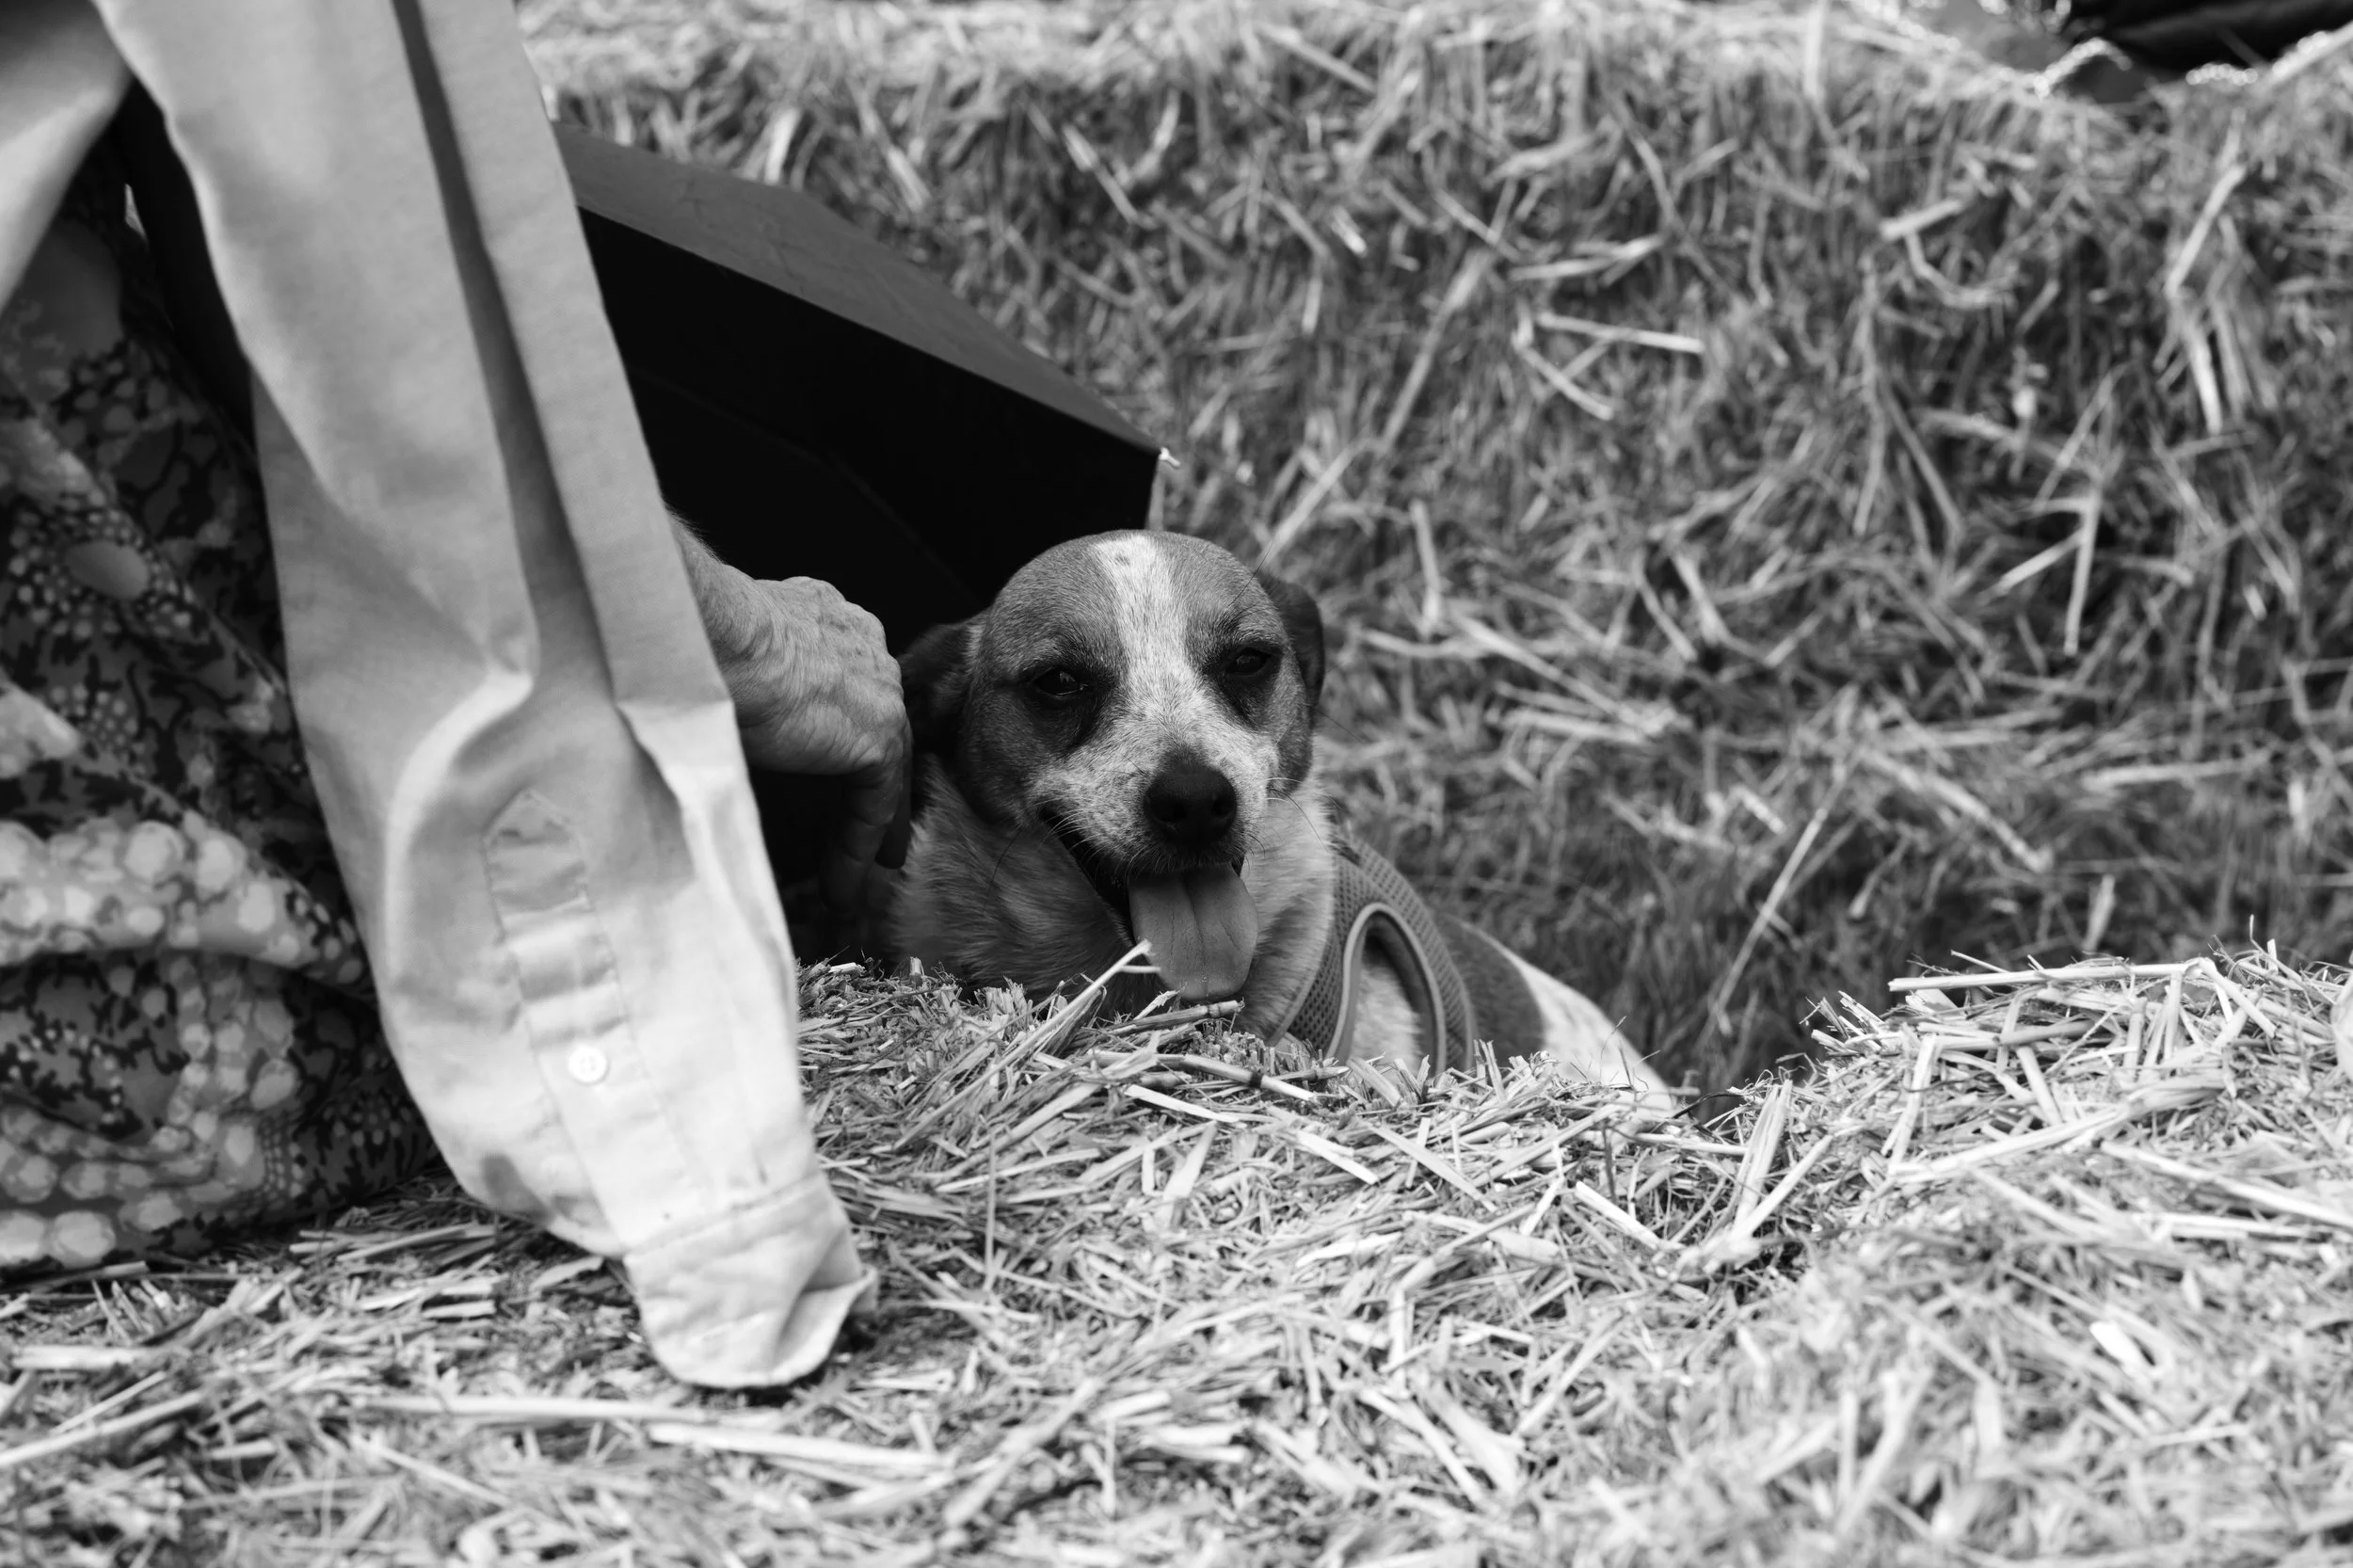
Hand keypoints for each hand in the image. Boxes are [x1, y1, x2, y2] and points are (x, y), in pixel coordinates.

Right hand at [730, 576, 913, 921]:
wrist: (710, 631)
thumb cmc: (693, 639)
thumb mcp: (728, 661)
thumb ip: (746, 687)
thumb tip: (719, 721)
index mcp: (826, 620)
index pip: (846, 682)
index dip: (841, 725)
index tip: (835, 758)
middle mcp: (862, 647)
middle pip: (875, 724)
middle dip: (874, 775)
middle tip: (874, 822)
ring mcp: (877, 690)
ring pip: (881, 770)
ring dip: (871, 825)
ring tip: (867, 871)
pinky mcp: (876, 733)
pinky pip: (873, 804)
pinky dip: (857, 847)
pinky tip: (843, 887)